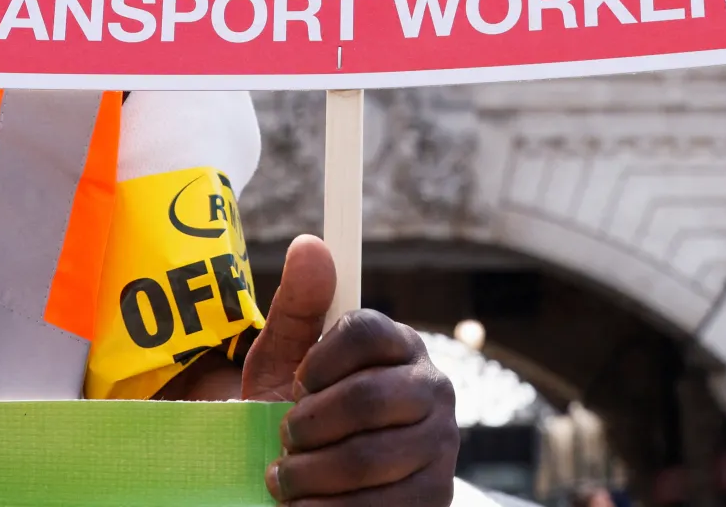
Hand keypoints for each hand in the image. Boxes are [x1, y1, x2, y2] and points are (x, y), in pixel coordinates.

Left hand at [243, 235, 456, 506]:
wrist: (322, 484)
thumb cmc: (303, 415)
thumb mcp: (286, 362)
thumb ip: (297, 307)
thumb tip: (310, 245)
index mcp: (400, 344)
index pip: (366, 331)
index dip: (320, 361)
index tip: (297, 384)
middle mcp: (432, 387)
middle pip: (366, 397)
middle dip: (309, 425)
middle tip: (285, 439)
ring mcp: (441, 444)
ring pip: (368, 456)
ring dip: (310, 474)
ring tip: (286, 479)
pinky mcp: (437, 495)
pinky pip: (380, 506)